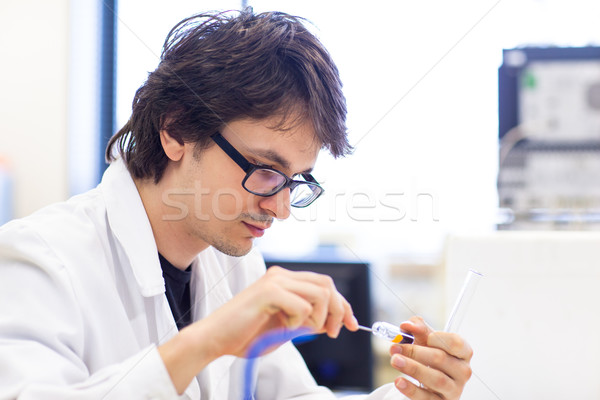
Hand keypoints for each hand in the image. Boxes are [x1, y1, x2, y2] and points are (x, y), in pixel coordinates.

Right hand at [196, 266, 358, 357]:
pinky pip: (302, 306)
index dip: (343, 304)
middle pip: (327, 285)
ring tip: (302, 330)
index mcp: (285, 280)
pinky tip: (284, 328)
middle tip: (333, 332)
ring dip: (319, 318)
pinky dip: (299, 322)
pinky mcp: (268, 291)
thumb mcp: (287, 327)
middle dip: (338, 311)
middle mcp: (281, 275)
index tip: (352, 324)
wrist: (216, 339)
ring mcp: (275, 281)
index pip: (325, 284)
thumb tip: (337, 321)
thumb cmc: (247, 335)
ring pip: (320, 294)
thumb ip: (309, 320)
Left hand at [388, 316, 472, 398]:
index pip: (456, 343)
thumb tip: (407, 325)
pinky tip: (399, 381)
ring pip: (436, 379)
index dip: (439, 338)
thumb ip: (418, 328)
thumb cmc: (430, 357)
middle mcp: (462, 372)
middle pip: (441, 359)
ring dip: (413, 368)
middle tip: (395, 347)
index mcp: (462, 353)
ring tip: (395, 360)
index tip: (424, 337)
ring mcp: (453, 390)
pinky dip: (411, 390)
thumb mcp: (425, 340)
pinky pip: (427, 398)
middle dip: (415, 351)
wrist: (429, 382)